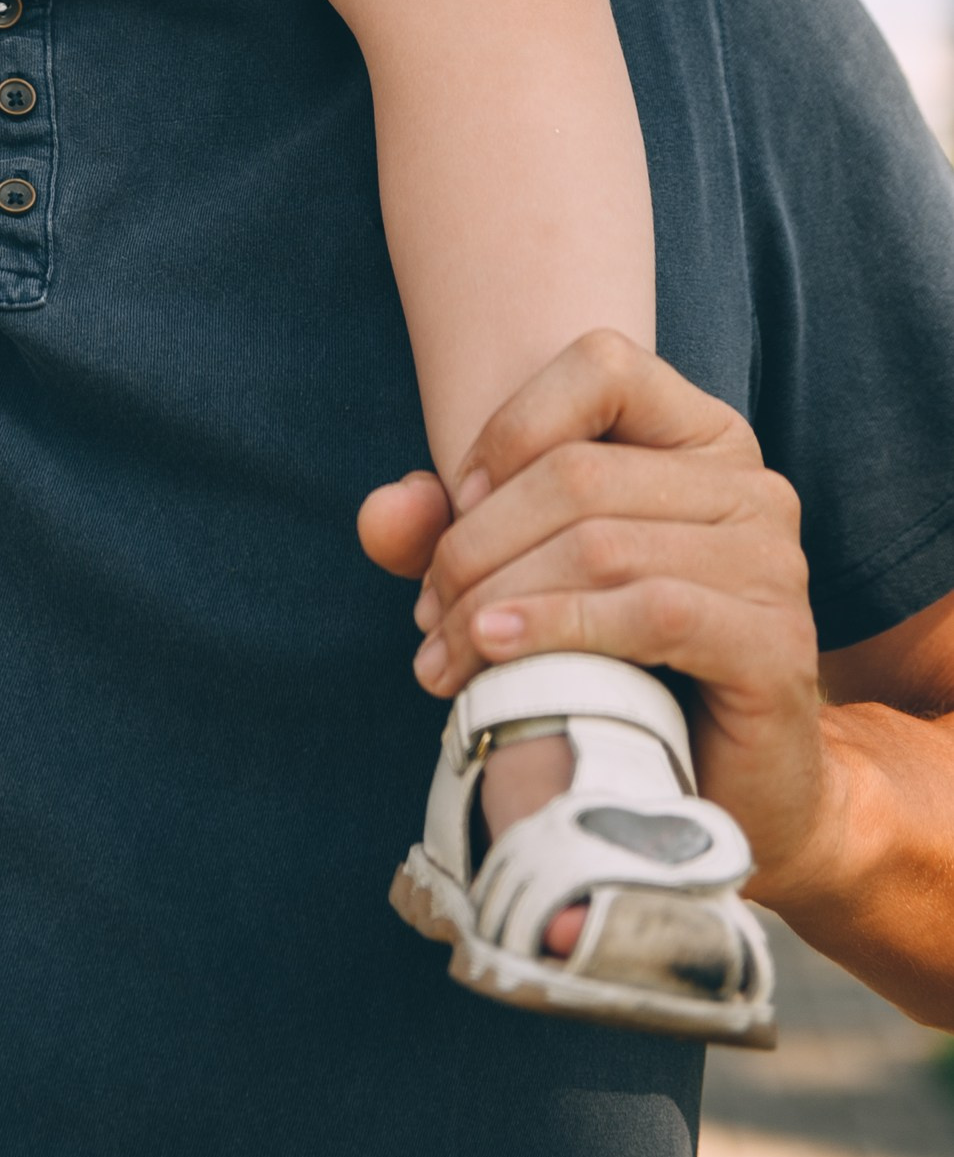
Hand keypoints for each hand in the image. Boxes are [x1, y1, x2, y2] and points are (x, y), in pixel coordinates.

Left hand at [358, 332, 829, 899]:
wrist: (724, 792)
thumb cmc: (623, 666)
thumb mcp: (522, 576)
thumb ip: (447, 531)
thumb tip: (380, 515)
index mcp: (701, 438)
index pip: (602, 365)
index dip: (510, 428)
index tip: (457, 503)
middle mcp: (750, 484)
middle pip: (578, 471)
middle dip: (476, 542)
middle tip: (428, 614)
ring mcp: (771, 562)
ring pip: (600, 544)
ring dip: (496, 598)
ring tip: (444, 655)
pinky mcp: (775, 643)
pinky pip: (650, 612)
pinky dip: (557, 627)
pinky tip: (497, 651)